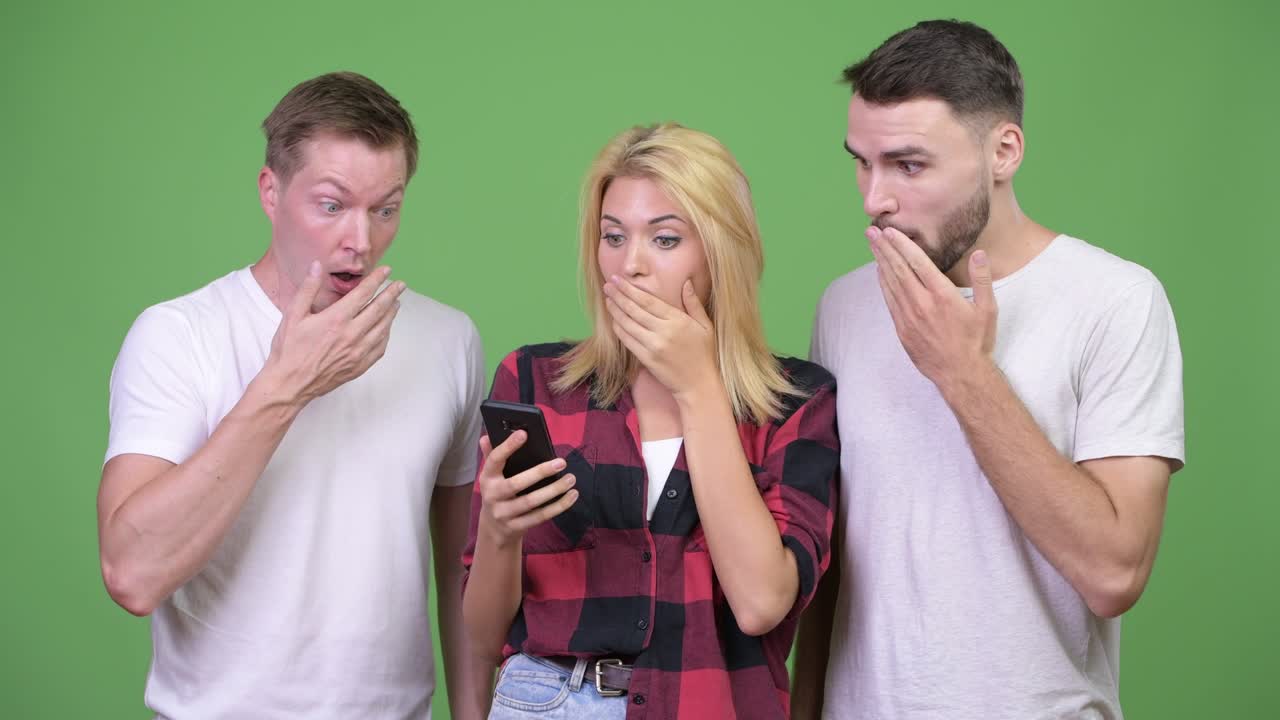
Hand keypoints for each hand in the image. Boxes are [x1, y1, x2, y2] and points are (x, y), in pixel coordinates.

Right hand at [264, 261, 405, 402]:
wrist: (290, 384)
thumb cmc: (289, 350)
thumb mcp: (293, 315)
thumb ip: (307, 288)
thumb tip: (317, 266)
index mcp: (336, 319)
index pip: (363, 293)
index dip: (377, 280)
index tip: (386, 271)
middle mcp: (351, 335)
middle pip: (379, 309)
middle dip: (391, 294)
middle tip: (401, 284)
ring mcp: (358, 352)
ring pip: (383, 328)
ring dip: (391, 313)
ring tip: (396, 303)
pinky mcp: (359, 366)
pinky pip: (380, 347)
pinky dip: (386, 334)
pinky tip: (386, 328)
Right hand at [476, 432, 578, 549]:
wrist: (493, 529)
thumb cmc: (497, 494)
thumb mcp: (491, 477)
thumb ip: (491, 456)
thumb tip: (486, 437)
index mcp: (487, 479)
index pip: (495, 460)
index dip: (508, 447)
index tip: (523, 433)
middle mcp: (492, 496)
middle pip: (516, 484)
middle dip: (540, 472)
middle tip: (561, 462)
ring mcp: (504, 514)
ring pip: (531, 502)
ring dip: (554, 490)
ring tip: (570, 479)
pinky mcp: (516, 527)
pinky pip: (540, 516)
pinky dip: (558, 506)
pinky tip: (571, 496)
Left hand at [603, 275, 717, 398]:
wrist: (698, 384)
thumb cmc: (703, 354)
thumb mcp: (705, 326)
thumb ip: (694, 303)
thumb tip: (686, 282)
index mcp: (677, 321)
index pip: (648, 301)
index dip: (630, 289)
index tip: (618, 279)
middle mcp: (663, 332)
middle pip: (634, 310)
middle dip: (618, 295)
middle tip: (607, 285)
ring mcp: (653, 346)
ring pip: (627, 324)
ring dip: (615, 310)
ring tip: (607, 299)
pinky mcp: (646, 359)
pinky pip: (627, 340)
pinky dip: (618, 328)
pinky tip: (614, 319)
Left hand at [868, 226, 997, 388]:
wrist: (960, 374)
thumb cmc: (977, 341)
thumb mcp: (987, 309)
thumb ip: (982, 279)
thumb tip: (979, 253)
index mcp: (943, 295)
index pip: (918, 263)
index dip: (902, 245)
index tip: (890, 231)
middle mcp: (922, 303)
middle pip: (899, 269)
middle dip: (885, 248)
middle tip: (871, 231)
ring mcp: (909, 317)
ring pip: (891, 283)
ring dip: (880, 262)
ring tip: (872, 245)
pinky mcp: (902, 329)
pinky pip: (889, 300)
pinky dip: (883, 283)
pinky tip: (879, 271)